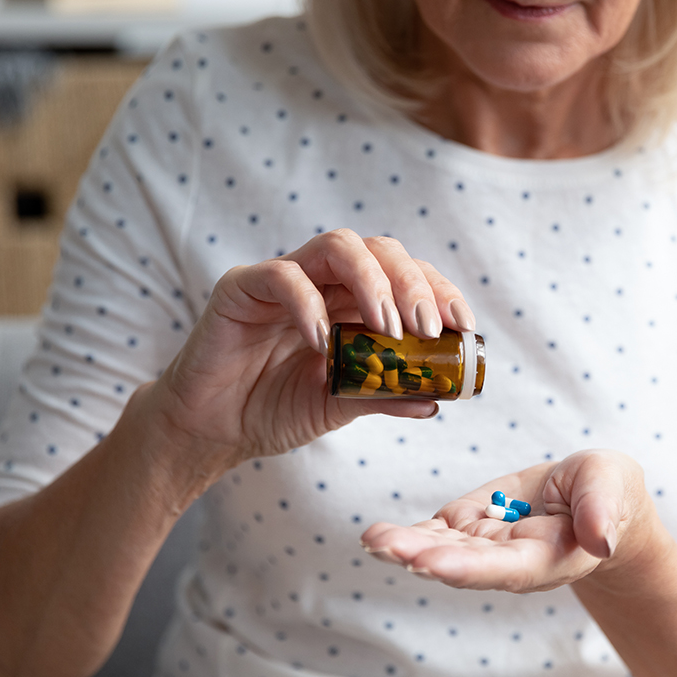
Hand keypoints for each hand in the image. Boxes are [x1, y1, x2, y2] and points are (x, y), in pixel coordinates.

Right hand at [146, 229, 477, 481]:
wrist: (213, 429)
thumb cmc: (275, 408)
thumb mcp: (340, 405)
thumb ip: (384, 395)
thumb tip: (437, 399)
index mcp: (353, 301)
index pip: (407, 276)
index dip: (440, 291)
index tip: (463, 324)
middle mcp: (325, 280)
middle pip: (381, 250)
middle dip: (413, 283)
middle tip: (426, 327)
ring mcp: (284, 278)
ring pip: (338, 246)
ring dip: (373, 282)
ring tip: (387, 327)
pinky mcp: (242, 287)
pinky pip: (282, 276)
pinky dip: (308, 304)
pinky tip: (321, 342)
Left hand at [359, 450, 655, 591]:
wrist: (591, 493)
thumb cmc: (607, 490)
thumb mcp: (611, 486)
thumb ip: (602, 510)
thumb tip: (602, 543)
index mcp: (548, 557)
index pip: (505, 568)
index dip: (468, 568)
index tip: (432, 563)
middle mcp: (510, 560)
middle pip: (463, 563)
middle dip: (424, 556)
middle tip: (388, 548)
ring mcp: (486, 544)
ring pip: (442, 549)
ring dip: (405, 546)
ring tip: (373, 540)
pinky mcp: (470, 525)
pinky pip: (435, 534)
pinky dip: (407, 534)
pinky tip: (375, 537)